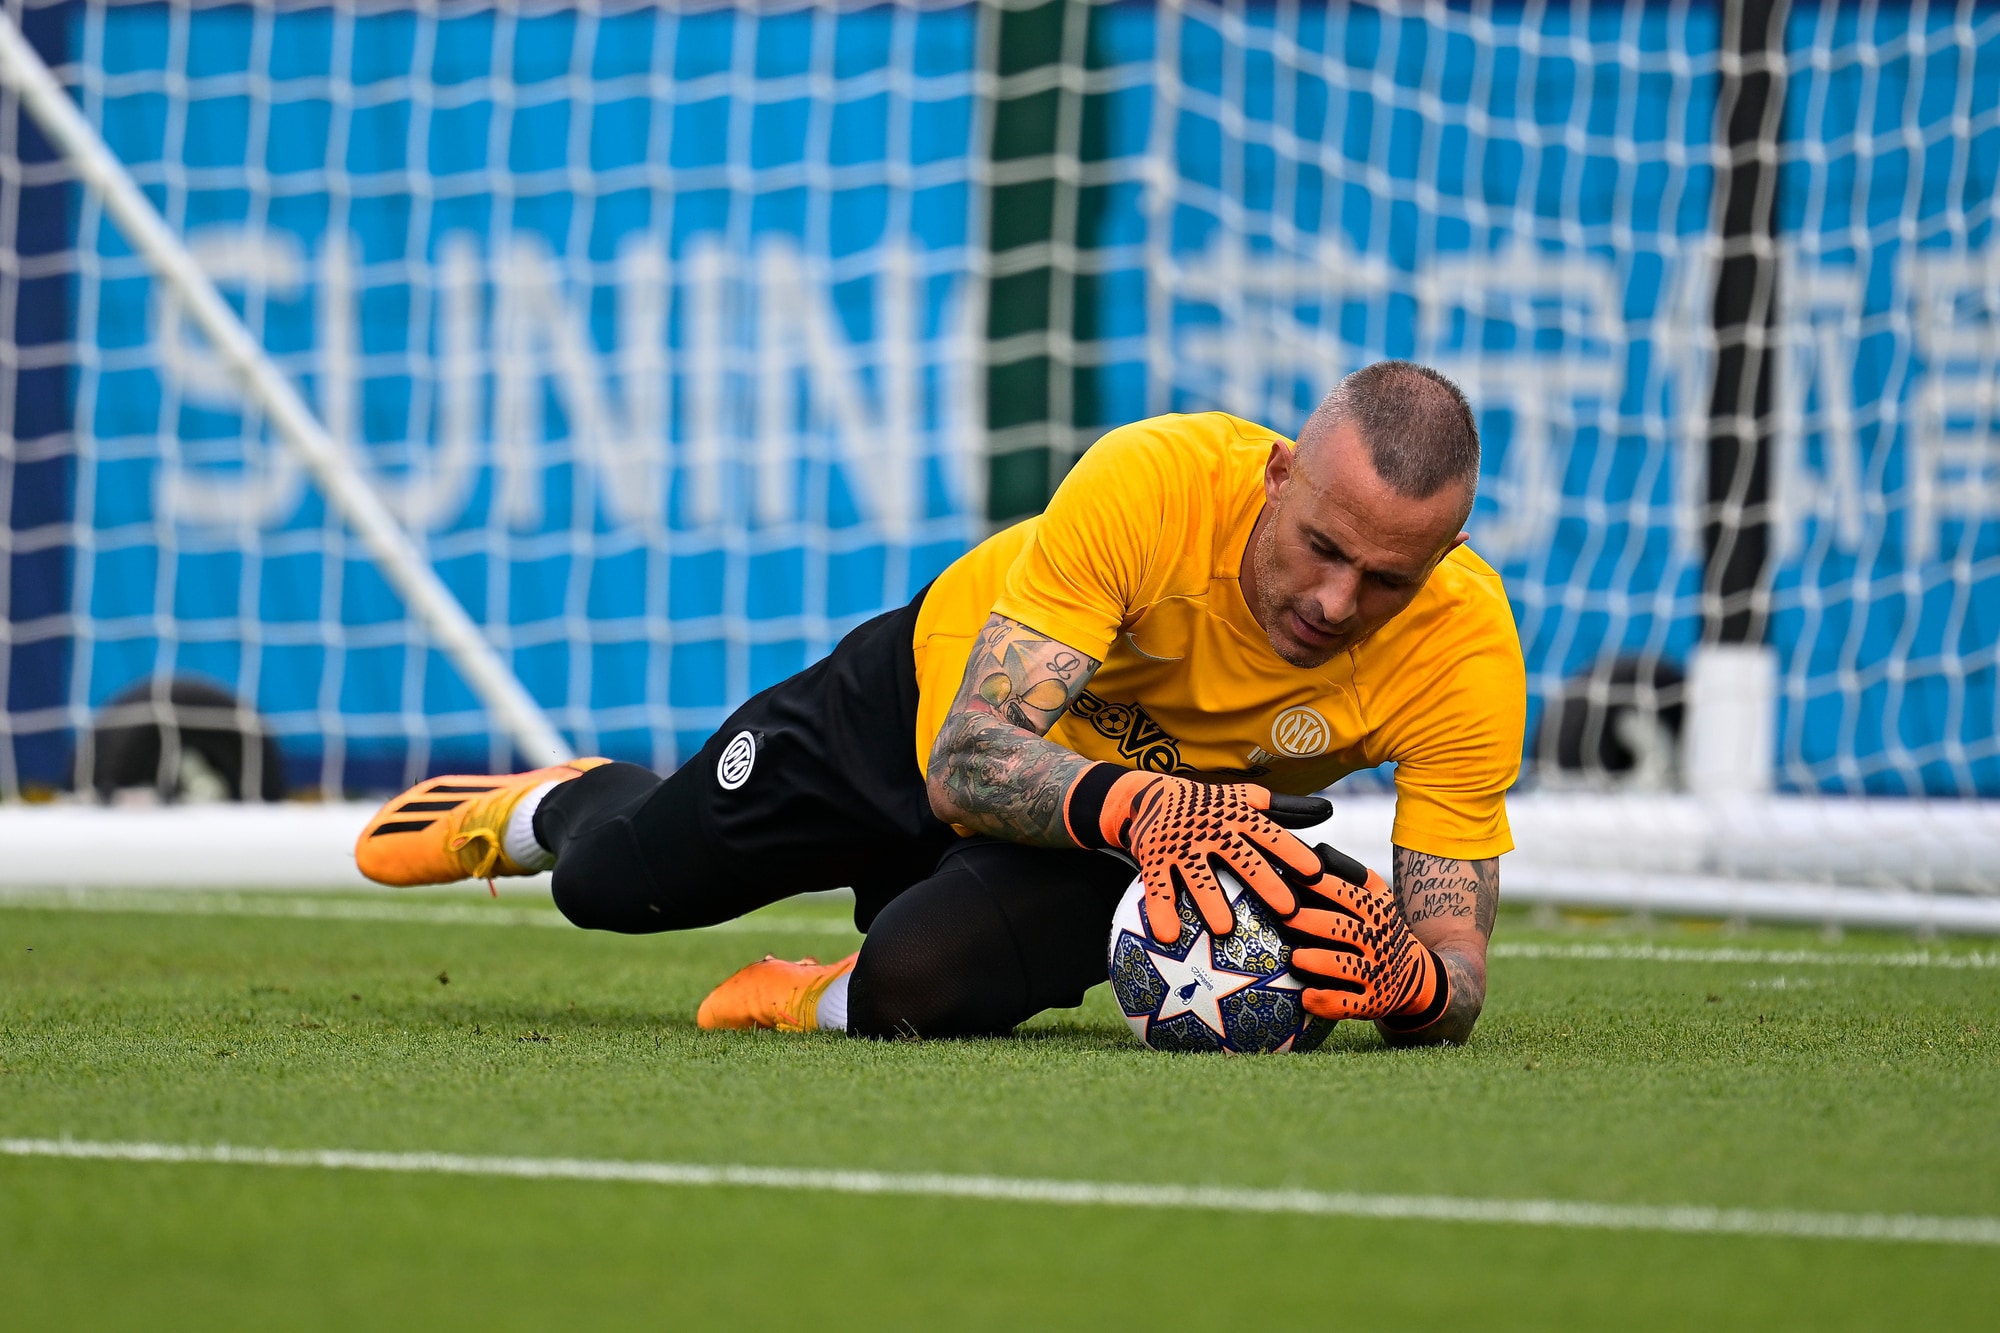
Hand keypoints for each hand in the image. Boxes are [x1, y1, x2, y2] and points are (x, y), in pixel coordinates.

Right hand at [1064, 764, 1324, 943]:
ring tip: (1225, 929)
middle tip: (1288, 911)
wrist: (1150, 795)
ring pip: (1198, 876)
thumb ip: (1286, 809)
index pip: (1271, 834)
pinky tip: (1169, 936)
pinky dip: (1161, 911)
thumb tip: (1328, 810)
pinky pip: (1157, 888)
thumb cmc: (1210, 804)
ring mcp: (1181, 845)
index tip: (1317, 874)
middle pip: (1241, 858)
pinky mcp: (1154, 858)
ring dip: (1211, 901)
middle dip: (1265, 883)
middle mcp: (1211, 829)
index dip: (1294, 853)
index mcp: (1238, 815)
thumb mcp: (1246, 799)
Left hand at [1280, 844, 1451, 1029]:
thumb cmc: (1382, 930)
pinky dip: (1326, 1002)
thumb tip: (1318, 850)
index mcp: (1376, 913)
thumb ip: (1355, 876)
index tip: (1289, 876)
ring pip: (1344, 967)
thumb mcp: (1380, 900)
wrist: (1418, 977)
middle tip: (1285, 917)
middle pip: (1342, 929)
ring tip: (1294, 959)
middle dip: (1313, 922)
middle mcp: (1377, 941)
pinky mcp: (1372, 1003)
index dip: (1320, 885)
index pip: (1347, 894)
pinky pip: (1347, 1004)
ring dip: (1318, 962)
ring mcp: (1376, 974)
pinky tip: (1305, 998)